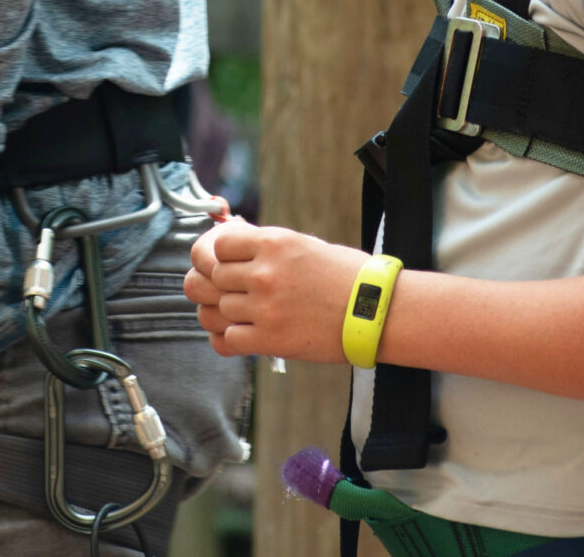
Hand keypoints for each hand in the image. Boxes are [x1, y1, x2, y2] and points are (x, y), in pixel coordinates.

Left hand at [183, 218, 365, 362]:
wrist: (375, 311)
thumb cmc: (344, 276)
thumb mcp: (303, 245)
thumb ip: (264, 247)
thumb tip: (228, 245)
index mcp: (273, 243)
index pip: (217, 246)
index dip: (216, 256)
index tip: (225, 264)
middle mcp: (264, 273)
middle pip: (208, 279)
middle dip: (211, 286)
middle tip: (223, 292)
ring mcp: (265, 308)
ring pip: (213, 311)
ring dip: (219, 314)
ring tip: (234, 315)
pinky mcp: (270, 340)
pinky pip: (225, 340)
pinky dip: (228, 340)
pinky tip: (240, 335)